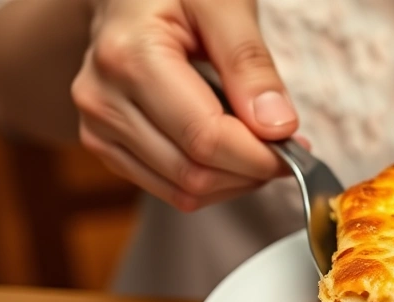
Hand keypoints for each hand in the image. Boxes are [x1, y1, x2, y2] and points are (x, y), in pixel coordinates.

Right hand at [71, 0, 301, 211]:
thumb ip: (250, 64)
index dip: (260, 156)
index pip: (206, 139)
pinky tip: (228, 150)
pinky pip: (167, 188)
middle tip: (285, 147)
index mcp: (130, 58)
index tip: (296, 146)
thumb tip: (277, 127)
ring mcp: (97, 126)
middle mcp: (103, 99)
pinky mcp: (104, 144)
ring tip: (258, 145)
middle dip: (251, 171)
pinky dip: (209, 181)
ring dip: (233, 181)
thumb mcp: (224, 4)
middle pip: (194, 173)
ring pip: (182, 191)